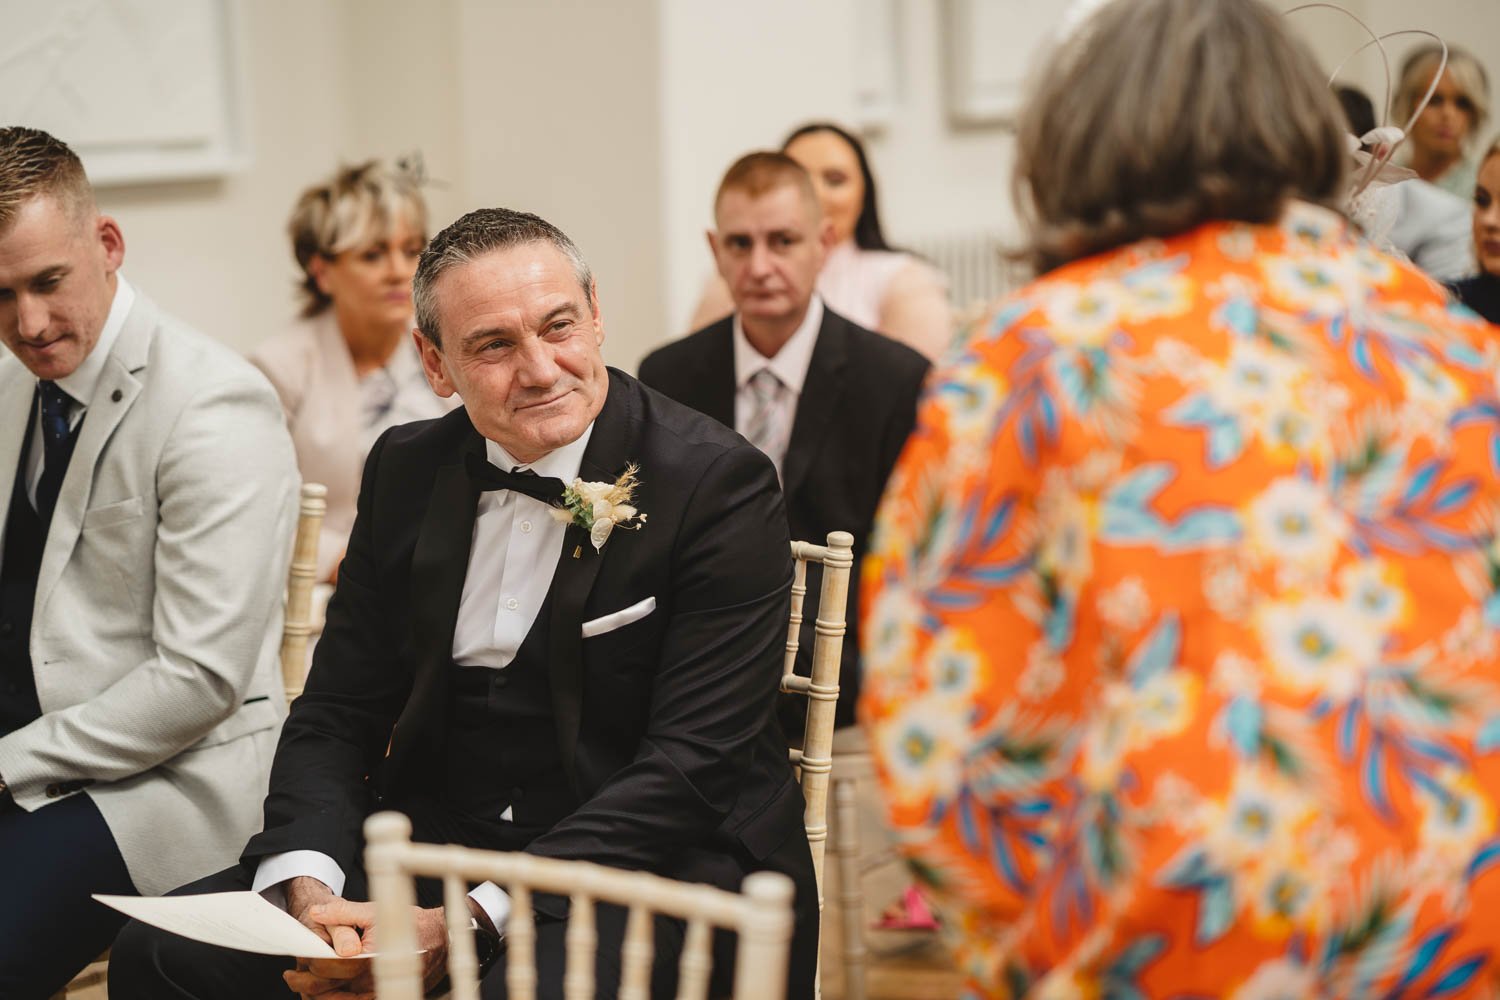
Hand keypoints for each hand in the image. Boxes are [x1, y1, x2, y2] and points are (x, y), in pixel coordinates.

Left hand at [282, 898, 449, 998]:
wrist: (442, 940)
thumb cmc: (413, 924)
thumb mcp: (377, 911)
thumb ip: (344, 912)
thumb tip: (316, 913)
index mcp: (368, 959)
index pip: (328, 967)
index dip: (309, 963)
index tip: (298, 959)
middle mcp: (372, 981)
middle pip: (328, 990)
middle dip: (305, 984)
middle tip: (292, 976)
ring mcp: (377, 993)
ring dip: (318, 997)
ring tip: (304, 987)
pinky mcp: (382, 997)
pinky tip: (328, 994)